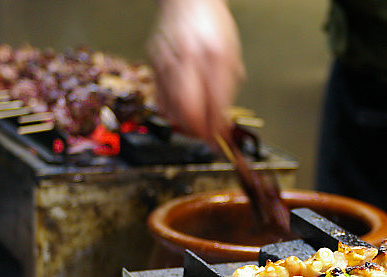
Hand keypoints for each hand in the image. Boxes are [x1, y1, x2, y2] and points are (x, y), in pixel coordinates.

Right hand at [148, 0, 244, 139]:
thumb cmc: (212, 25)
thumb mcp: (231, 56)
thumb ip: (228, 90)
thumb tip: (223, 122)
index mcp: (215, 57)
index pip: (216, 104)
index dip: (217, 128)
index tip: (220, 140)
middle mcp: (189, 59)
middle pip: (189, 111)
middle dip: (198, 131)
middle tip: (205, 137)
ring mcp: (168, 61)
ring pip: (172, 108)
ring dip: (184, 124)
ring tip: (195, 125)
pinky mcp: (154, 63)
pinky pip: (160, 98)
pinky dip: (170, 111)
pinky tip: (180, 111)